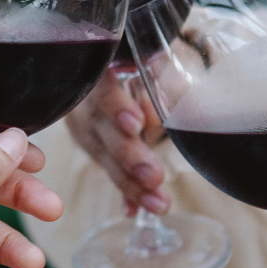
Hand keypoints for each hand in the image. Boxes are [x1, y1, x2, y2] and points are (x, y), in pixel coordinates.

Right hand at [64, 68, 170, 213]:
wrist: (105, 70)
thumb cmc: (132, 59)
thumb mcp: (148, 57)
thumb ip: (163, 71)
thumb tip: (183, 91)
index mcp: (94, 72)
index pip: (102, 88)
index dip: (116, 106)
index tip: (136, 125)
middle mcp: (83, 103)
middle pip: (101, 130)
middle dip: (128, 157)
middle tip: (154, 177)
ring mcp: (85, 128)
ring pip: (104, 158)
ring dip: (130, 184)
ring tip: (157, 203)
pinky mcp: (93, 149)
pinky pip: (110, 172)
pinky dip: (125, 193)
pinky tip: (136, 210)